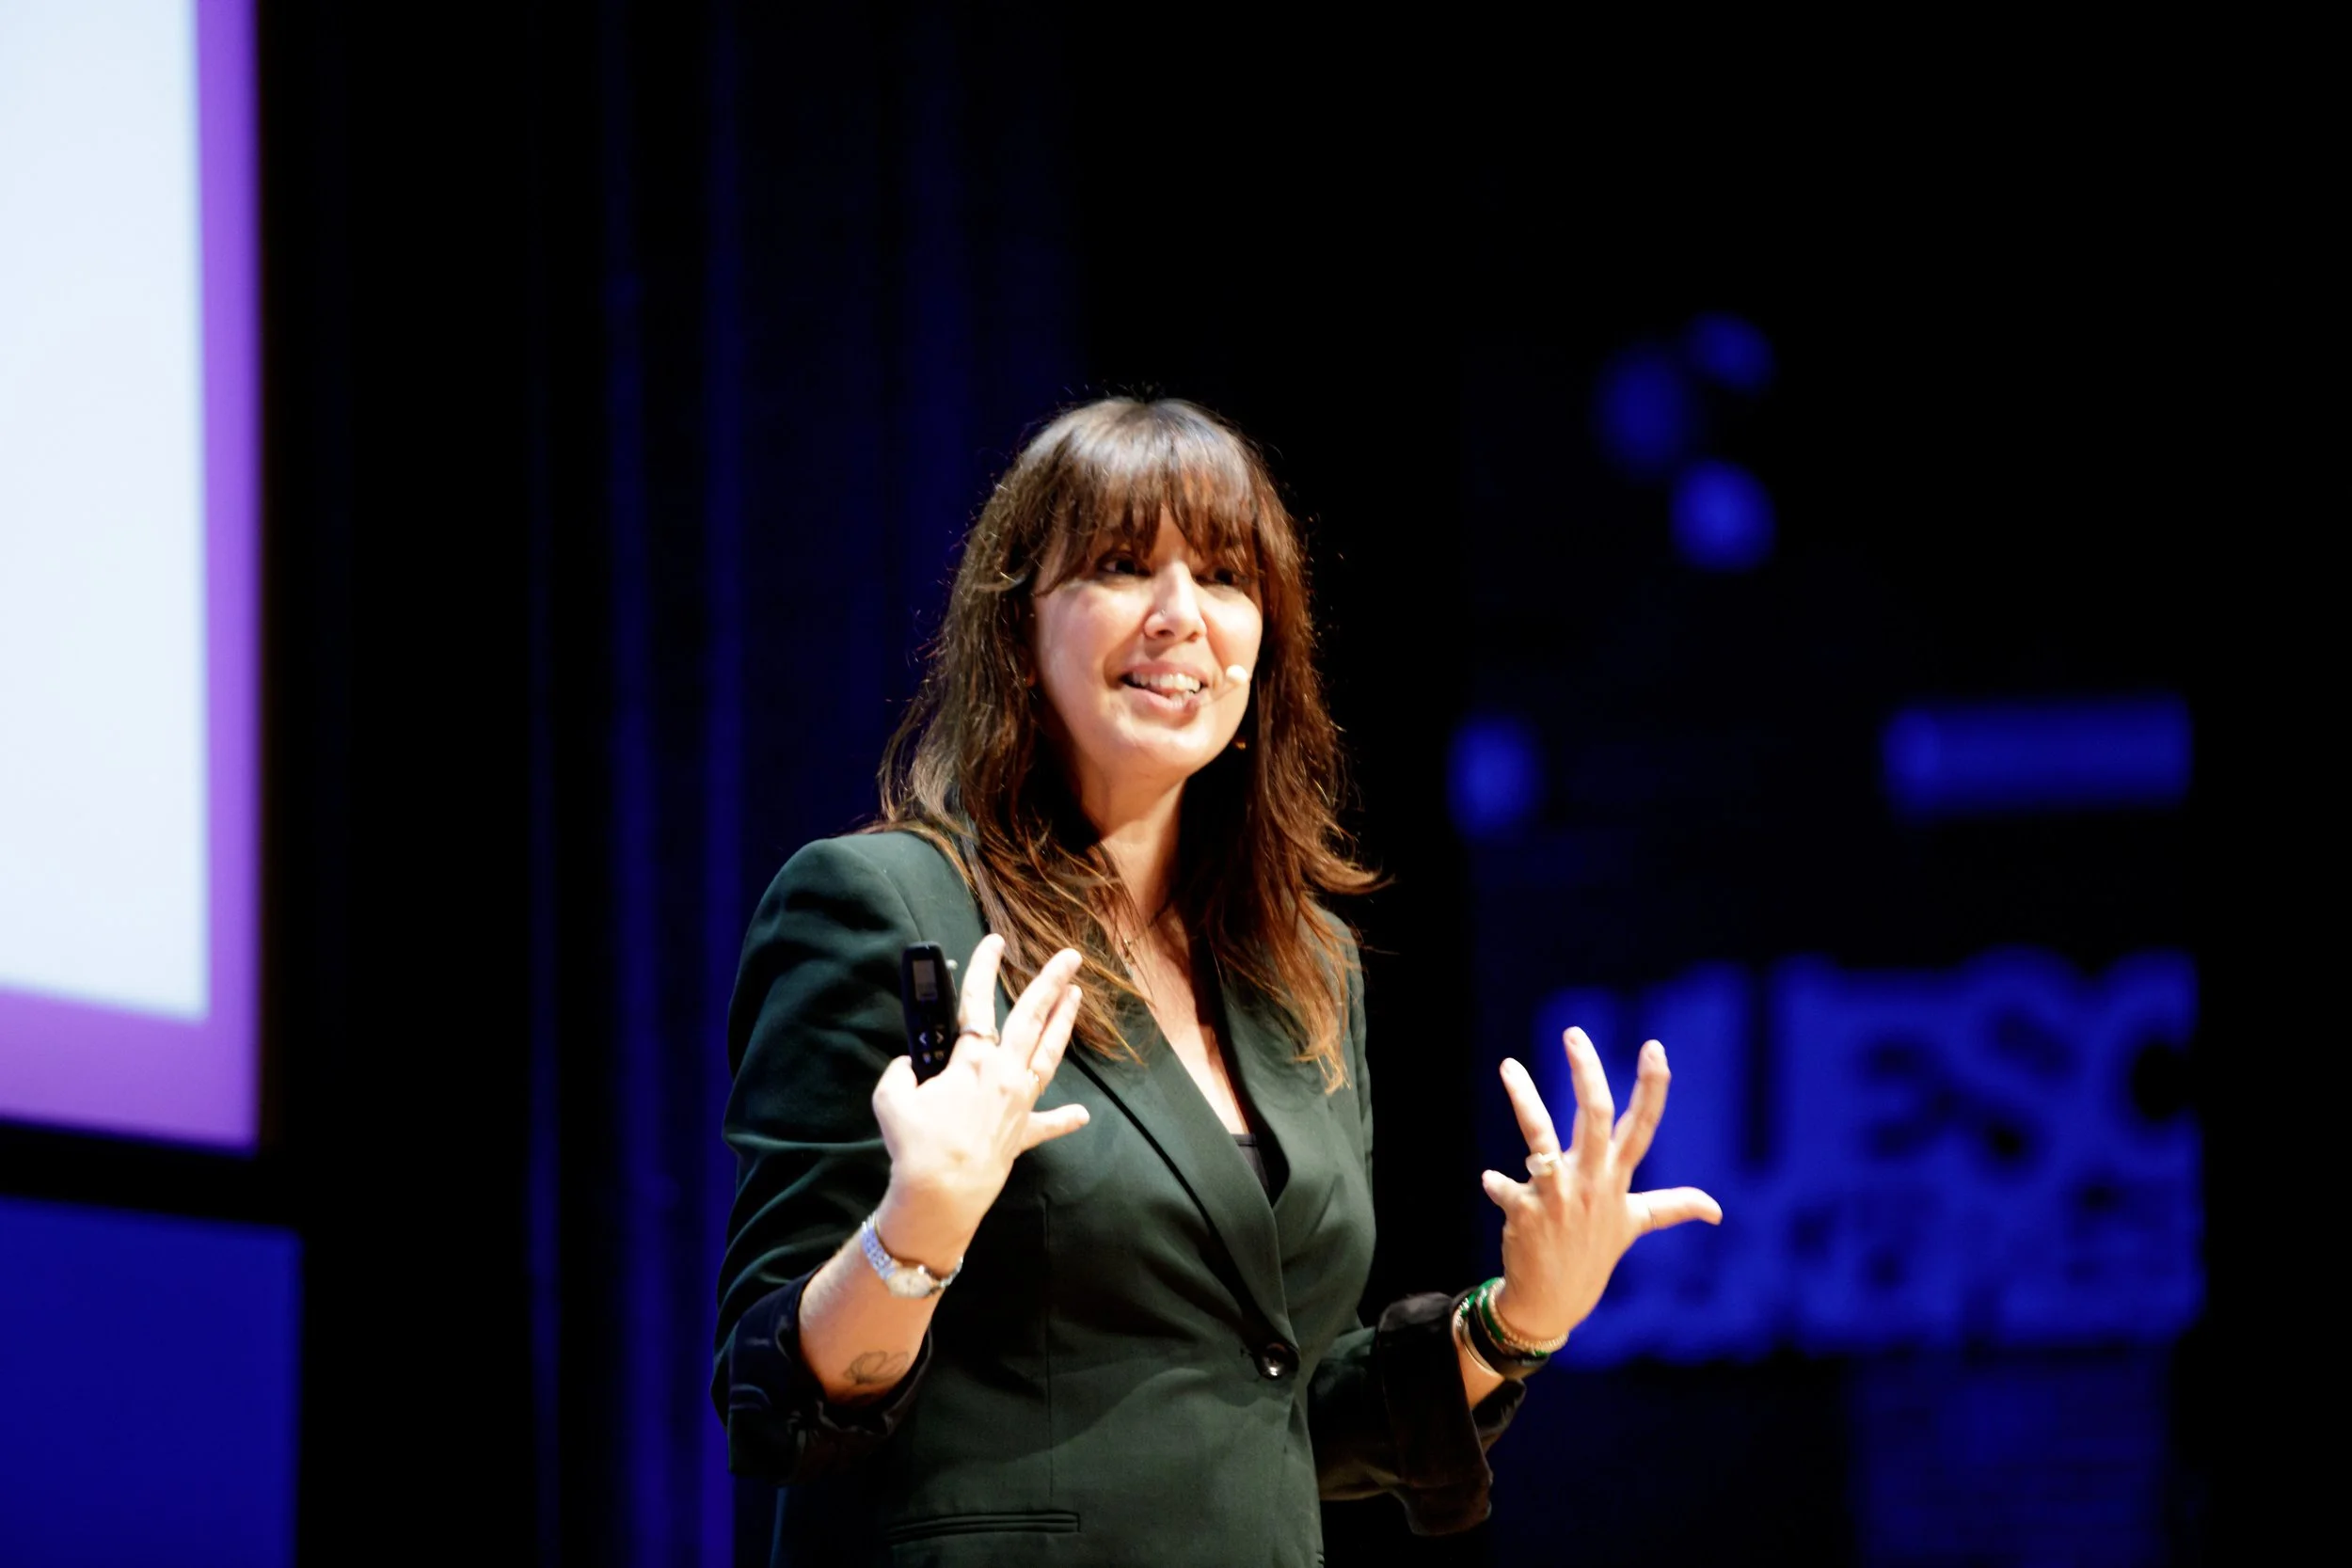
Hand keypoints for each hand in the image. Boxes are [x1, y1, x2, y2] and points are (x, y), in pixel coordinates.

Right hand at [870, 934, 1089, 1267]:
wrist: (942, 1194)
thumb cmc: (916, 1144)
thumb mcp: (891, 1098)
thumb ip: (900, 1072)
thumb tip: (908, 1067)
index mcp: (972, 1060)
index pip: (977, 1003)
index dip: (984, 968)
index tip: (995, 941)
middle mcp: (1004, 1074)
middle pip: (1031, 1019)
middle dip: (1050, 982)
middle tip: (1070, 957)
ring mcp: (1018, 1103)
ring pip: (1048, 1055)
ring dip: (1063, 1024)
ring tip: (1077, 997)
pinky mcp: (1021, 1134)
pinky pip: (1047, 1124)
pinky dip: (1064, 1119)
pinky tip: (1082, 1114)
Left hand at [1479, 1028, 1721, 1344]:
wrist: (1554, 1302)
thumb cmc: (1593, 1254)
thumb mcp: (1632, 1225)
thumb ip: (1670, 1207)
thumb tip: (1717, 1210)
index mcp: (1617, 1179)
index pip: (1641, 1126)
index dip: (1651, 1087)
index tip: (1654, 1047)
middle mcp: (1591, 1182)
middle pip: (1593, 1115)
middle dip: (1586, 1072)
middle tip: (1573, 1034)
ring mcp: (1559, 1197)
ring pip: (1540, 1135)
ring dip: (1524, 1098)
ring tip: (1508, 1065)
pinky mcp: (1526, 1212)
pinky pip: (1505, 1187)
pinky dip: (1497, 1185)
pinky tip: (1491, 1183)